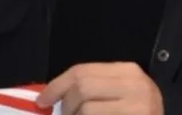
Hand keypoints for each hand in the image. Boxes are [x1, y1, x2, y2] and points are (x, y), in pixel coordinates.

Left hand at [35, 62, 163, 114]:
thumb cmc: (138, 109)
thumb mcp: (119, 91)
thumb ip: (92, 88)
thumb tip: (51, 97)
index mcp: (127, 71)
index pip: (82, 71)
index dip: (56, 86)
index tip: (42, 101)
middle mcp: (135, 86)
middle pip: (83, 89)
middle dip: (66, 105)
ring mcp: (138, 108)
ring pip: (87, 111)